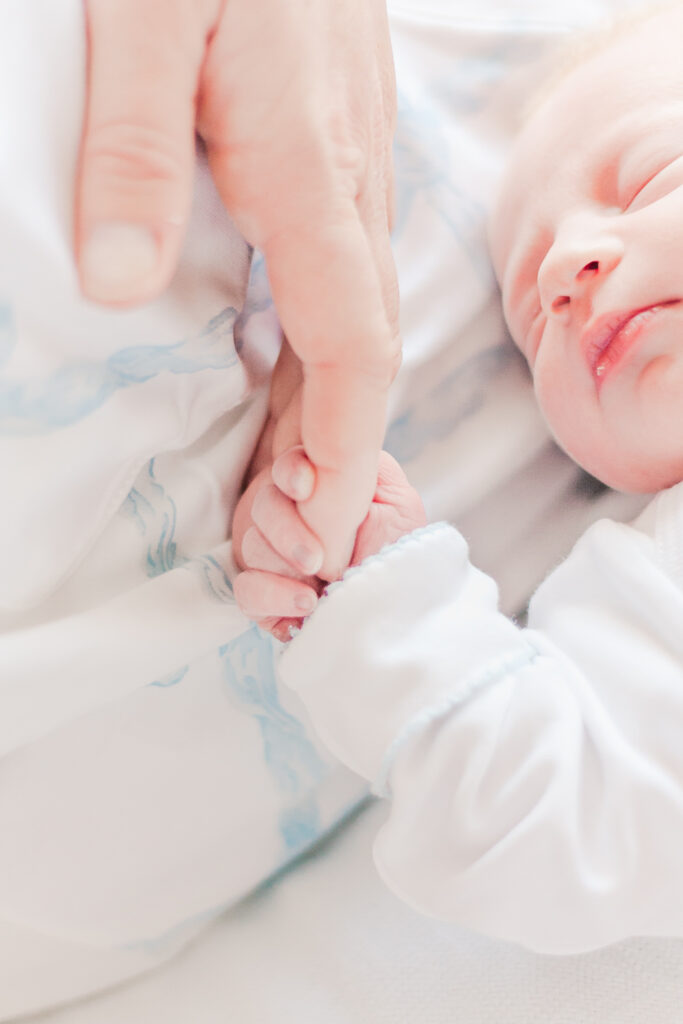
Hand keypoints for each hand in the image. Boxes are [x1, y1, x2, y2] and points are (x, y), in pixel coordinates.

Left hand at [77, 0, 400, 579]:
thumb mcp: (141, 18)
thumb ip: (132, 153)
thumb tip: (114, 286)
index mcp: (310, 172)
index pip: (352, 347)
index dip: (340, 449)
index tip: (317, 531)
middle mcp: (348, 190)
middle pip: (357, 358)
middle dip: (329, 463)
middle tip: (283, 550)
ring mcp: (348, 177)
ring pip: (349, 329)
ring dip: (319, 422)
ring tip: (280, 499)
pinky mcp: (330, 160)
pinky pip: (333, 288)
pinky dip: (310, 362)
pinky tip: (278, 395)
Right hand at [233, 449, 426, 639]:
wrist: (403, 600)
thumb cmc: (398, 548)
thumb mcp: (395, 500)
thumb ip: (362, 470)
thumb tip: (316, 481)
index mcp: (314, 489)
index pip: (288, 467)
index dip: (291, 472)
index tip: (306, 486)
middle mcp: (286, 517)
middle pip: (264, 505)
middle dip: (287, 529)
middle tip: (317, 558)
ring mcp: (271, 556)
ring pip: (252, 547)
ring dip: (285, 566)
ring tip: (322, 584)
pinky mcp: (264, 595)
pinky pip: (246, 590)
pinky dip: (272, 595)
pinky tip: (306, 602)